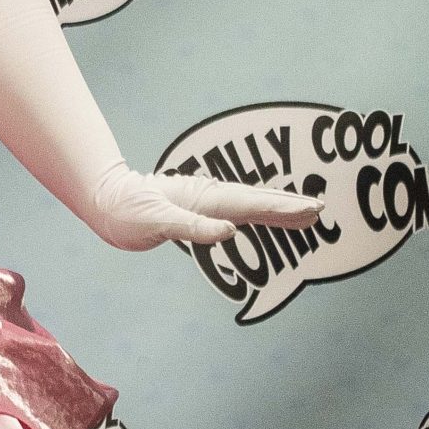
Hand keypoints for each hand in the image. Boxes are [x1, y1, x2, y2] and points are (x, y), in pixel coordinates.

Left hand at [88, 164, 323, 252]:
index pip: (251, 205)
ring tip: (308, 213)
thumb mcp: (156, 220)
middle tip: (320, 209)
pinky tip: (269, 218)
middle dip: (290, 205)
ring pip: (251, 205)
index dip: (282, 208)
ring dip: (279, 209)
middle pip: (258, 201)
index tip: (310, 209)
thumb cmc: (127, 210)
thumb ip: (192, 226)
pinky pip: (237, 212)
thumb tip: (229, 232)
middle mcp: (210, 197)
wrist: (107, 201)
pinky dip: (257, 214)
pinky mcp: (201, 209)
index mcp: (205, 199)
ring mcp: (207, 201)